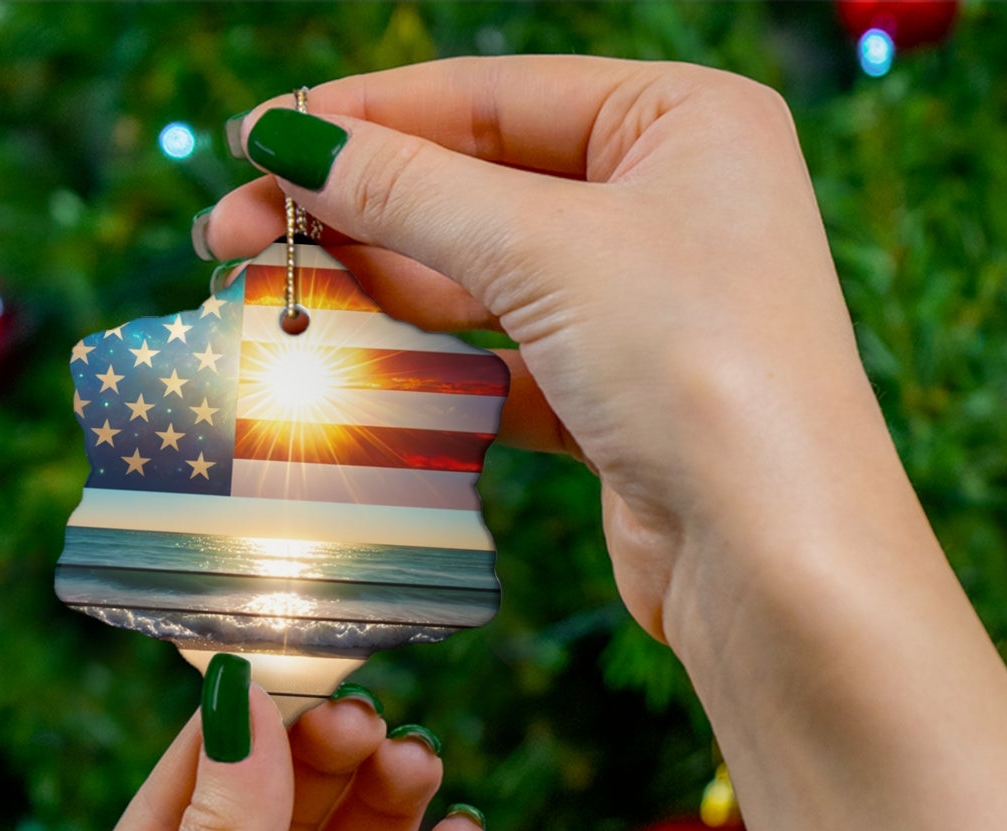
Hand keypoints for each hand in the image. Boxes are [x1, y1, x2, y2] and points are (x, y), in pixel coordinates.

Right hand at [203, 56, 888, 642]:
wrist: (774, 558)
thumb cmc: (697, 366)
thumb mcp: (547, 249)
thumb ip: (412, 190)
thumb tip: (290, 141)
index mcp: (685, 121)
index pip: (492, 97)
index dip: (363, 118)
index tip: (254, 141)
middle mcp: (673, 203)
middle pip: (480, 188)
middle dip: (356, 212)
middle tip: (231, 235)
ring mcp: (647, 306)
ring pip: (485, 281)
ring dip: (382, 292)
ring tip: (274, 299)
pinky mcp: (620, 400)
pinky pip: (505, 364)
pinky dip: (434, 369)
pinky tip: (355, 368)